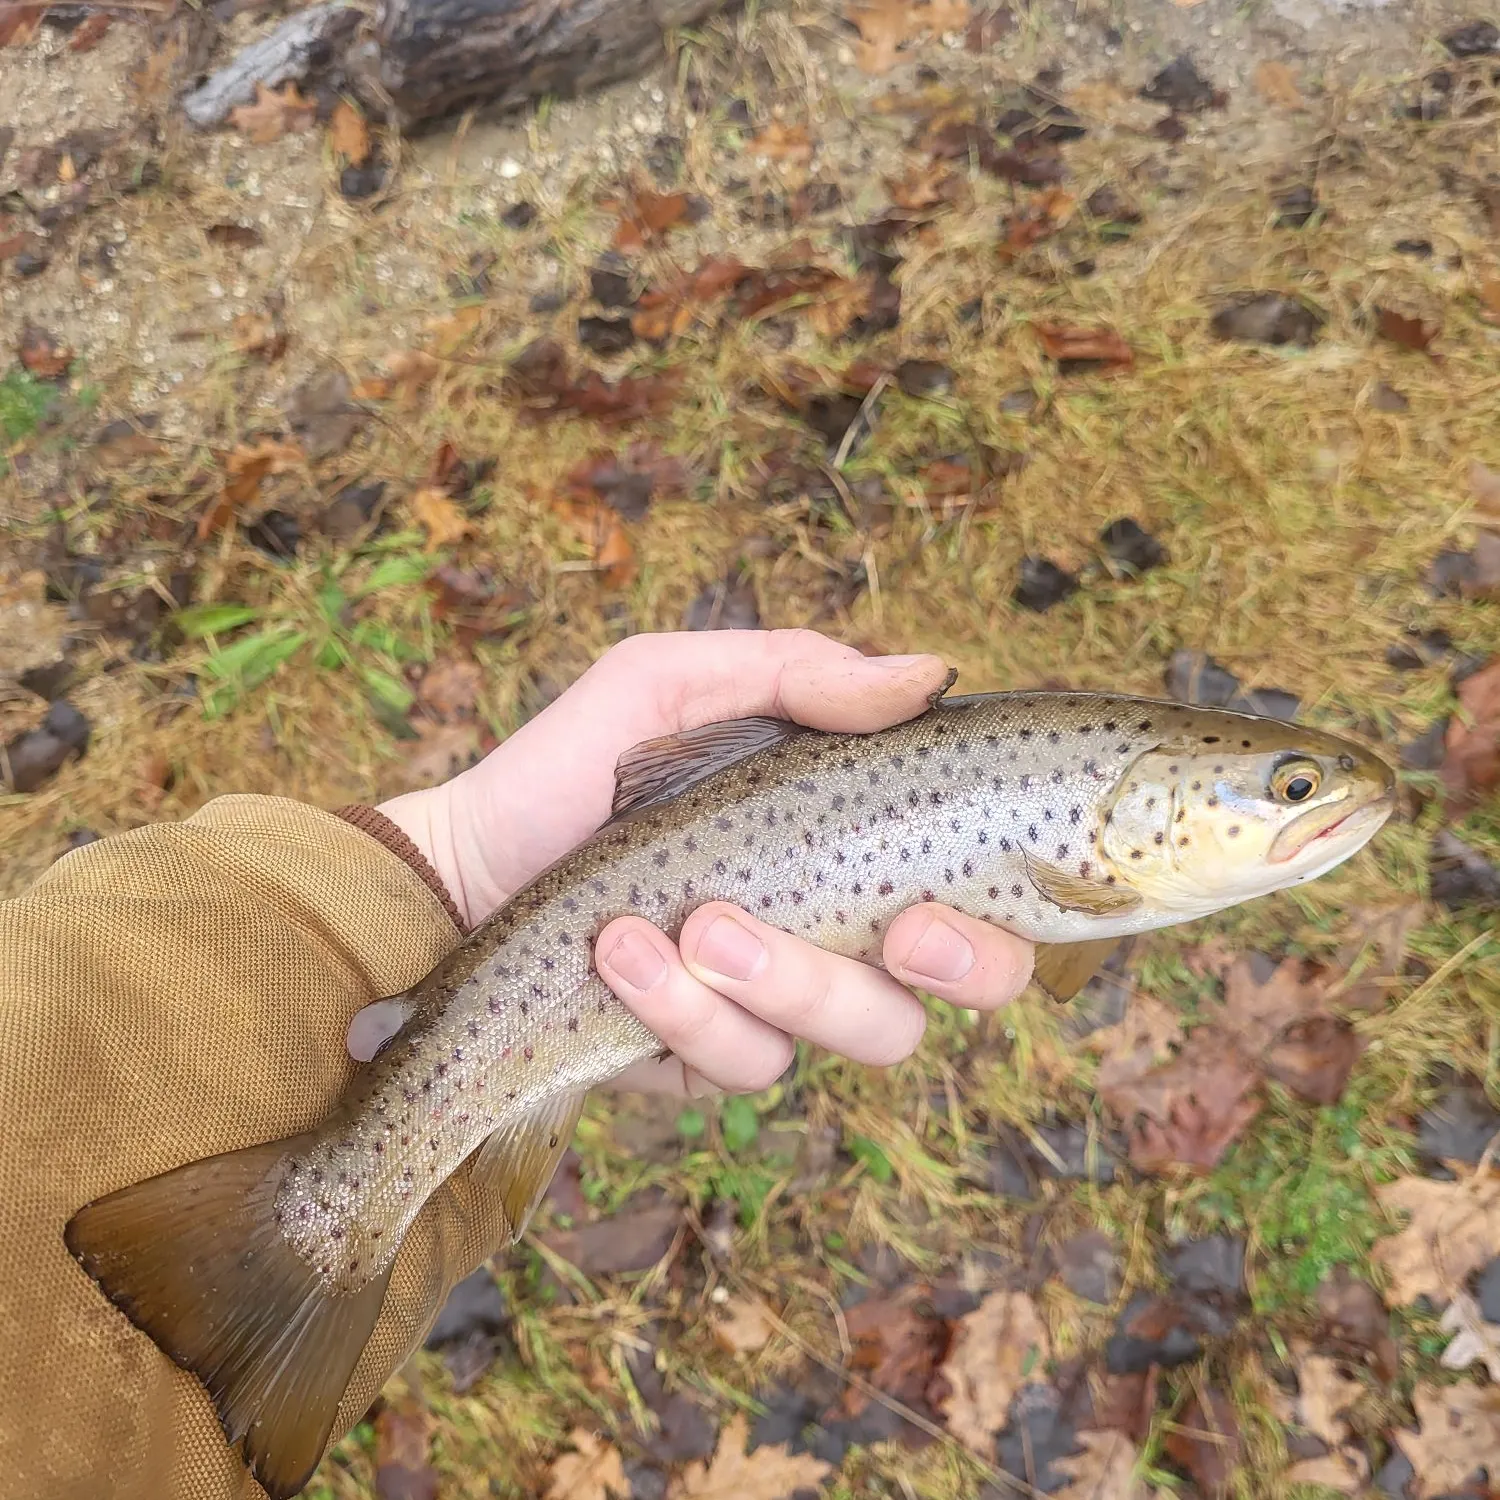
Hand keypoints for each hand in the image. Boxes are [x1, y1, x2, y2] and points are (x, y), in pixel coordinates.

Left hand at [367, 630, 1033, 1094]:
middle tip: (898, 932)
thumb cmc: (578, 767)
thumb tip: (931, 674)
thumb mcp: (672, 686)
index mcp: (857, 838)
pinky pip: (748, 1063)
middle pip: (970, 981)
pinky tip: (622, 955)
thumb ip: (795, 675)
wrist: (468, 868)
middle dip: (956, 967)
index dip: (1006, 912)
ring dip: (785, 977)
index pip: (988, 887)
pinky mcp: (714, 1058)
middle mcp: (844, 926)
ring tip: (688, 923)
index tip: (943, 900)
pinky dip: (688, 1010)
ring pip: (867, 1030)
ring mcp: (783, 1001)